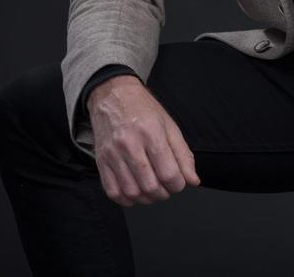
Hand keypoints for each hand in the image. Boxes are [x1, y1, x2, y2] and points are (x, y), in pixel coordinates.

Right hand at [87, 75, 200, 206]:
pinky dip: (126, 199)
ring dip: (147, 198)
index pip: (168, 173)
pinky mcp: (101, 161)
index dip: (178, 184)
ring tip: (153, 190)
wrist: (113, 95)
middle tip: (167, 187)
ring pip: (132, 192)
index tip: (179, 182)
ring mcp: (112, 154)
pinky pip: (112, 192)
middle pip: (150, 186)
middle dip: (164, 193)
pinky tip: (135, 192)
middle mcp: (130, 144)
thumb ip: (183, 154)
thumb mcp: (169, 125)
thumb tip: (192, 180)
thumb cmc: (143, 109)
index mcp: (151, 132)